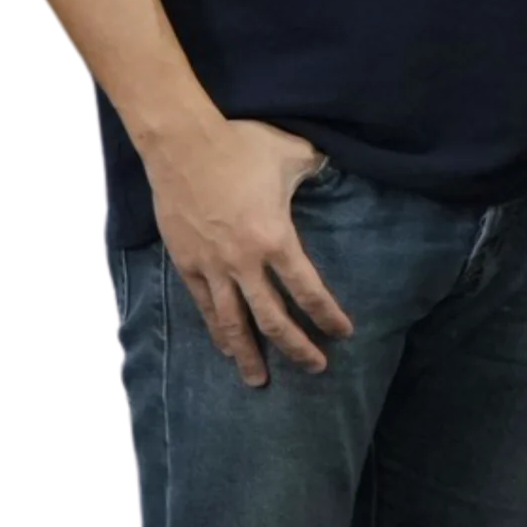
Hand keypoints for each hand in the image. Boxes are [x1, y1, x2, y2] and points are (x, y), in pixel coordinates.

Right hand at [145, 118, 352, 387]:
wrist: (182, 145)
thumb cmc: (242, 147)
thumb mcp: (294, 154)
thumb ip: (317, 169)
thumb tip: (331, 168)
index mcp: (276, 239)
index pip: (307, 289)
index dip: (327, 315)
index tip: (343, 333)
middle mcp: (244, 262)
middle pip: (273, 318)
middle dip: (297, 347)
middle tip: (315, 368)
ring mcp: (212, 266)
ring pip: (232, 323)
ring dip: (247, 355)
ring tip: (259, 381)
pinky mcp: (186, 263)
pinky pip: (204, 305)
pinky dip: (216, 329)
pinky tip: (224, 346)